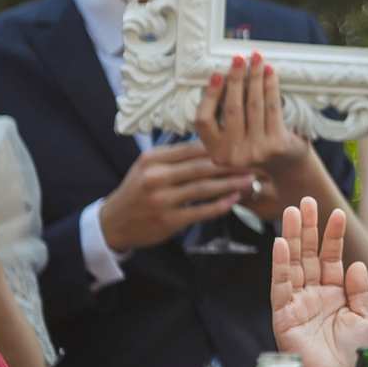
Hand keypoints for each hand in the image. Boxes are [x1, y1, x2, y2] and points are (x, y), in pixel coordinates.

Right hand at [99, 141, 253, 251]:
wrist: (113, 222)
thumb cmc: (137, 190)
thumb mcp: (148, 166)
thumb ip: (175, 156)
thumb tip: (211, 143)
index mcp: (153, 158)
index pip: (192, 148)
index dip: (219, 146)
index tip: (241, 145)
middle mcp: (155, 177)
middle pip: (201, 167)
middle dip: (231, 165)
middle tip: (254, 162)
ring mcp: (161, 200)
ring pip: (204, 189)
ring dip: (230, 184)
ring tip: (250, 180)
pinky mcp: (167, 221)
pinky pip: (200, 211)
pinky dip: (219, 205)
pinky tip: (234, 200)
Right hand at [195, 52, 311, 175]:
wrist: (287, 168)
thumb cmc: (257, 147)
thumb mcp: (233, 141)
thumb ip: (222, 121)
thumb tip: (221, 79)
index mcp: (216, 153)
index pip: (204, 121)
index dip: (209, 96)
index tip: (217, 74)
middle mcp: (233, 154)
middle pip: (232, 109)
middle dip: (236, 79)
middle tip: (238, 58)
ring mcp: (256, 150)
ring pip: (253, 105)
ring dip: (255, 77)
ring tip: (256, 59)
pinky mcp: (277, 144)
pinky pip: (272, 108)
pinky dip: (271, 87)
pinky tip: (270, 73)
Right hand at [271, 197, 367, 366]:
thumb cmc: (356, 357)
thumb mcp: (365, 317)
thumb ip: (360, 290)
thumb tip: (355, 263)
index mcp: (335, 293)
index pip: (331, 257)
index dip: (333, 236)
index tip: (336, 213)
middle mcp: (314, 294)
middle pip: (309, 254)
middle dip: (308, 227)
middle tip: (306, 200)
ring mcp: (298, 304)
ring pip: (293, 263)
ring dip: (292, 238)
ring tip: (292, 211)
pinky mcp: (284, 316)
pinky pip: (281, 286)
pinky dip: (280, 265)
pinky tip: (280, 244)